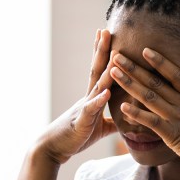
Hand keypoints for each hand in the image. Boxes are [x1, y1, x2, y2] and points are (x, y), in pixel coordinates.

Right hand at [38, 29, 115, 164]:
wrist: (52, 148)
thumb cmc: (74, 137)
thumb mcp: (98, 128)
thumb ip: (111, 121)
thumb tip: (126, 120)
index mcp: (92, 98)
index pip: (99, 71)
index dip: (103, 53)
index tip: (106, 34)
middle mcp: (87, 98)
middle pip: (96, 70)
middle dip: (102, 50)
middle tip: (106, 30)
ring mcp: (84, 108)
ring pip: (97, 86)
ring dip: (106, 70)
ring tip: (114, 54)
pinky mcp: (82, 122)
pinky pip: (91, 110)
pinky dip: (99, 100)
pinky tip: (107, 91)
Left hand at [109, 47, 179, 173]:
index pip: (175, 75)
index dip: (160, 62)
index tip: (144, 50)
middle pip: (155, 82)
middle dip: (134, 68)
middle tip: (117, 56)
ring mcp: (179, 117)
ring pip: (150, 97)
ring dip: (130, 84)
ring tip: (113, 73)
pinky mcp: (173, 134)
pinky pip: (152, 121)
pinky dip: (137, 113)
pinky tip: (122, 106)